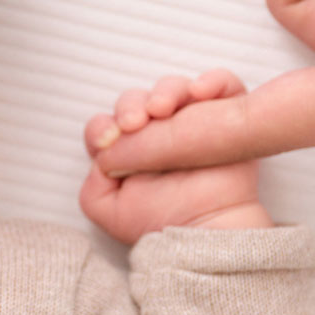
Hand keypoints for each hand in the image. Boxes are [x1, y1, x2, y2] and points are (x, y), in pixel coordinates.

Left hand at [80, 70, 272, 244]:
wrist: (204, 233)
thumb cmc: (161, 223)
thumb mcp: (106, 209)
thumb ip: (90, 182)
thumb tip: (102, 154)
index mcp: (126, 149)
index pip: (106, 124)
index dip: (103, 128)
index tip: (108, 141)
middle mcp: (156, 131)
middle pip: (136, 100)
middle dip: (130, 106)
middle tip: (133, 124)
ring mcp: (190, 122)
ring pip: (173, 88)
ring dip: (165, 92)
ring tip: (161, 110)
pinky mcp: (224, 117)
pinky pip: (224, 85)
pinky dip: (214, 81)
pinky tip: (200, 92)